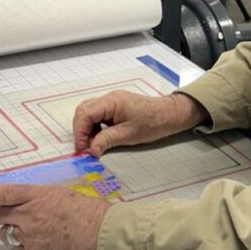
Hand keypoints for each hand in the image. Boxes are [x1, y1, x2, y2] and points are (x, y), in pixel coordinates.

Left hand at [0, 185, 107, 249]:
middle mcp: (30, 213)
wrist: (104, 235)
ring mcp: (31, 235)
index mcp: (38, 195)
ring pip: (7, 235)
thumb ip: (41, 200)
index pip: (2, 193)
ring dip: (11, 235)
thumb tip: (28, 206)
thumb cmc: (91, 214)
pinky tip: (43, 247)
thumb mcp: (64, 197)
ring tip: (32, 236)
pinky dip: (25, 249)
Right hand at [72, 90, 208, 156]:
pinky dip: (95, 127)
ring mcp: (112, 102)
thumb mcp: (128, 135)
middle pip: (84, 111)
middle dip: (81, 130)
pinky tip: (100, 138)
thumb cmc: (152, 123)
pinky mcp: (115, 107)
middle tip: (84, 148)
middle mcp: (109, 98)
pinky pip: (98, 115)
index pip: (85, 114)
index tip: (81, 148)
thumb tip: (90, 151)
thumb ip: (107, 141)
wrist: (170, 115)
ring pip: (90, 113)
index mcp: (111, 102)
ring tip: (92, 145)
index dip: (80, 132)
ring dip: (87, 129)